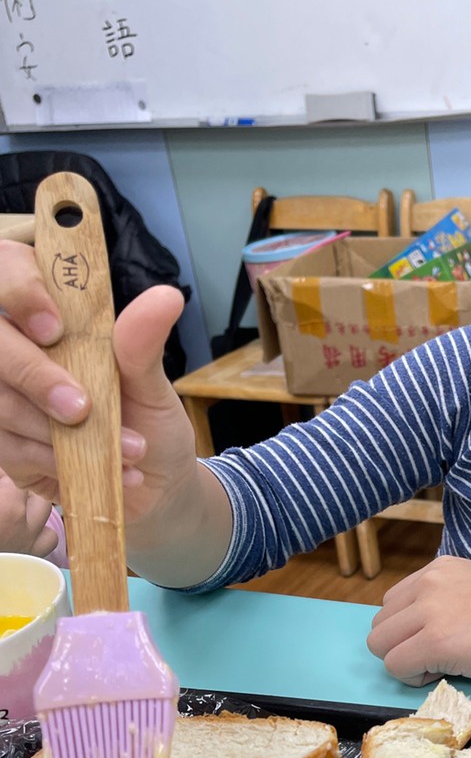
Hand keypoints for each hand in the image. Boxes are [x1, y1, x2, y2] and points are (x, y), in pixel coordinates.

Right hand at [0, 239, 198, 540]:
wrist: (154, 487)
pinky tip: (101, 469)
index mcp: (51, 314)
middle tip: (81, 408)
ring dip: (60, 431)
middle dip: (33, 374)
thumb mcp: (152, 384)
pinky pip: (10, 446)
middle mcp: (18, 349)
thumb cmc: (148, 422)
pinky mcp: (4, 443)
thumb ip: (142, 344)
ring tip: (126, 449)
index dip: (21, 291)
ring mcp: (5, 396)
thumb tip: (166, 298)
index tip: (54, 328)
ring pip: (1, 401)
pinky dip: (58, 461)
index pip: (9, 270)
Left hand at [367, 556, 470, 686]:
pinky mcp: (435, 640)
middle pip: (380, 626)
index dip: (411, 631)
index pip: (393, 604)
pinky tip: (450, 671)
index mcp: (439, 569)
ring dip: (406, 662)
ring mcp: (430, 610)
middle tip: (443, 657)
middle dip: (404, 647)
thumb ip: (444, 601)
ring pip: (380, 646)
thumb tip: (416, 630)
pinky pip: (395, 667)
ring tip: (445, 665)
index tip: (444, 640)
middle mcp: (429, 582)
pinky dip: (415, 679)